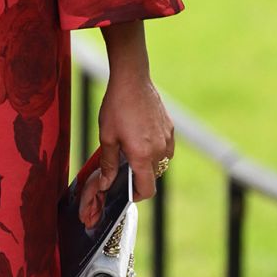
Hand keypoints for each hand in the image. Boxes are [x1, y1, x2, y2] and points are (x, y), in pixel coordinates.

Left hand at [80, 22, 174, 222]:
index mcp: (142, 155)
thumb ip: (108, 163)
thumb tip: (105, 183)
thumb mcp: (107, 136)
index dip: (137, 196)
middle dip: (138, 175)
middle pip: (152, 176)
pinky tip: (140, 136)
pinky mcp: (171, 129)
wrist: (132, 80)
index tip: (127, 193)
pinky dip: (154, 149)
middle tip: (122, 165)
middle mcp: (160, 150)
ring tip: (130, 148)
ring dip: (147, 162)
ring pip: (160, 162)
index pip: (147, 189)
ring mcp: (168, 139)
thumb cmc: (116, 107)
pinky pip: (165, 148)